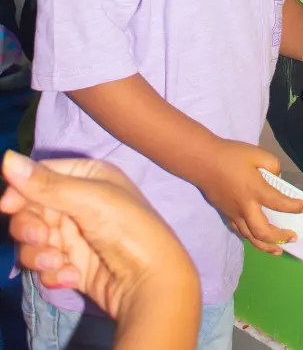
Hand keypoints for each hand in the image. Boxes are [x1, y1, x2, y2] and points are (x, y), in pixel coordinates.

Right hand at [0, 151, 199, 324]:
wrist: (150, 282)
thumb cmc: (128, 228)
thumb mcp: (90, 200)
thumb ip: (46, 184)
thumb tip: (5, 159)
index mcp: (87, 177)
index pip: (40, 175)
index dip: (20, 190)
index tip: (7, 206)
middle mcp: (78, 203)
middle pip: (30, 210)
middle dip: (30, 227)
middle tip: (42, 238)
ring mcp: (73, 235)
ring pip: (32, 241)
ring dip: (40, 253)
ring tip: (59, 261)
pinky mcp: (71, 264)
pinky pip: (44, 265)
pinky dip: (53, 272)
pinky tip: (72, 277)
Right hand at [198, 140, 302, 254]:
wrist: (203, 161)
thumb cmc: (230, 155)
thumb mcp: (255, 153)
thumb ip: (272, 165)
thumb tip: (277, 179)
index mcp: (255, 190)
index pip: (279, 203)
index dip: (294, 207)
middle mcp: (245, 207)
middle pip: (264, 232)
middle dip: (280, 237)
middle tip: (293, 237)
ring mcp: (234, 214)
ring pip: (251, 237)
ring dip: (266, 246)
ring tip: (279, 250)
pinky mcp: (226, 215)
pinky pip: (240, 232)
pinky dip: (251, 238)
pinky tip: (257, 239)